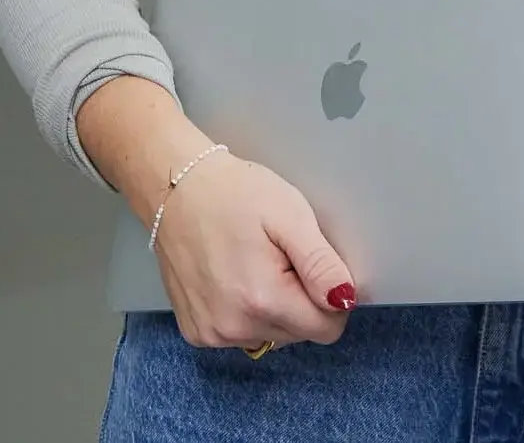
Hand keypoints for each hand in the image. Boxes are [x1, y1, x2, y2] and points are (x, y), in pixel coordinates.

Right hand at [152, 148, 358, 350]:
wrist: (178, 188)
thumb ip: (320, 263)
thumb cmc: (235, 194)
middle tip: (279, 255)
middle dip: (299, 298)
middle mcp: (234, 328)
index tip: (313, 264)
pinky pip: (242, 334)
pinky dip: (246, 311)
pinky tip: (233, 275)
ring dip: (273, 306)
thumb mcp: (289, 215)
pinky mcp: (196, 333)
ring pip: (272, 335)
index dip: (330, 296)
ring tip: (254, 261)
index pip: (326, 328)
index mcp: (262, 299)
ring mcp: (211, 335)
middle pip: (299, 333)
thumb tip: (345, 299)